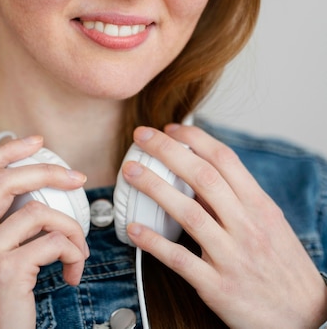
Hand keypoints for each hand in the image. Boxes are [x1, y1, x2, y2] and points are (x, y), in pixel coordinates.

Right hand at [0, 135, 88, 328]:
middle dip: (46, 171)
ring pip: (37, 212)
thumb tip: (36, 189)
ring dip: (70, 228)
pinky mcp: (7, 271)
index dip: (6, 150)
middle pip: (4, 181)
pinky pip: (53, 242)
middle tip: (74, 178)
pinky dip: (73, 252)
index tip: (35, 142)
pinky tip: (71, 270)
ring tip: (77, 248)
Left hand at [123, 125, 326, 328]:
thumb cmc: (284, 266)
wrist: (307, 316)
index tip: (170, 129)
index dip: (194, 139)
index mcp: (260, 206)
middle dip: (167, 151)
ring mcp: (232, 256)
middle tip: (141, 137)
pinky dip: (155, 243)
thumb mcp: (269, 223)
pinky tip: (134, 229)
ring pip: (189, 213)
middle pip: (203, 177)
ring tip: (131, 172)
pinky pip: (181, 260)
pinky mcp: (218, 287)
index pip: (224, 159)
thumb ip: (237, 198)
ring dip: (155, 187)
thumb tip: (198, 173)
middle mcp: (247, 226)